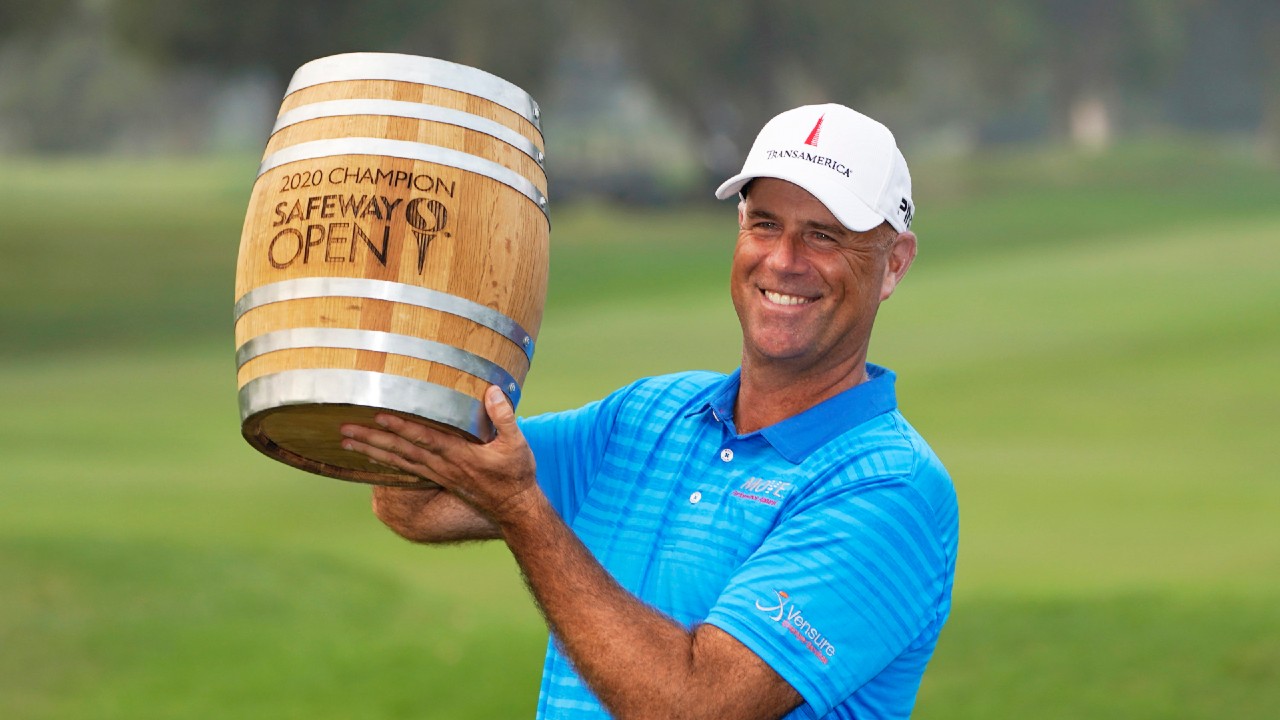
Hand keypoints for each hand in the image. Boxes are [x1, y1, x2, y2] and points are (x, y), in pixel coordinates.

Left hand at [340, 386, 538, 526]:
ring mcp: (437, 474)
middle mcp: (443, 465)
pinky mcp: (436, 479)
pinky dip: (383, 462)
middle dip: (372, 438)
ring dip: (370, 450)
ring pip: (398, 460)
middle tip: (344, 428)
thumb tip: (492, 390)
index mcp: (460, 455)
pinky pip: (403, 469)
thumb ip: (504, 416)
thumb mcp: (517, 444)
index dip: (402, 427)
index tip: (379, 416)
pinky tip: (368, 455)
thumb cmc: (516, 474)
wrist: (513, 507)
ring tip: (345, 440)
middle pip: (402, 450)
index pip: (425, 439)